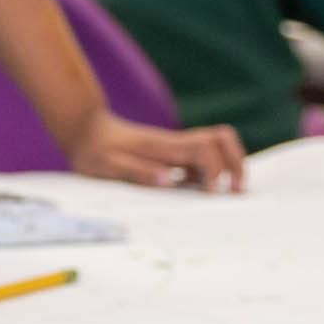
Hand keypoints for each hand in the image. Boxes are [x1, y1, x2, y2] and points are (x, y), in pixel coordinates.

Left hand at [63, 108, 245, 191]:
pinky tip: (204, 193)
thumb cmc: (94, 150)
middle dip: (237, 162)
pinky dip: (212, 173)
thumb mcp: (108, 165)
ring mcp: (176, 147)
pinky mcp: (173, 154)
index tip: (211, 193)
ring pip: (217, 147)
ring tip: (228, 194)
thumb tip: (169, 180)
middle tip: (238, 190)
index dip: (216, 170)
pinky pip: (203, 159)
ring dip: (229, 166)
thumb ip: (137, 171)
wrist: (85, 130)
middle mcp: (175, 143)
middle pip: (222, 139)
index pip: (205, 150)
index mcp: (162, 146)